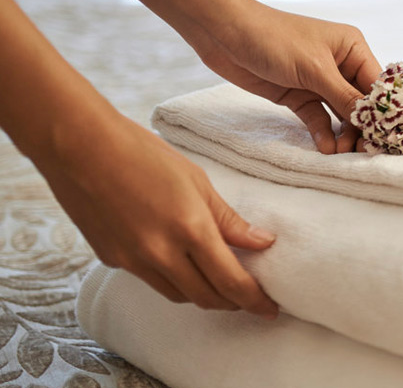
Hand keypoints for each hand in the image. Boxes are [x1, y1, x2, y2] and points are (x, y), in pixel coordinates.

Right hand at [35, 112, 279, 317]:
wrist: (78, 146)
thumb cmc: (142, 154)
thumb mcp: (197, 181)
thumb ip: (229, 220)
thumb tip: (263, 243)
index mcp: (190, 229)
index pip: (231, 281)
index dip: (255, 300)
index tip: (270, 309)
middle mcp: (161, 253)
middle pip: (206, 298)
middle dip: (233, 303)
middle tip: (250, 298)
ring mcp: (132, 260)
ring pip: (178, 295)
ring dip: (203, 295)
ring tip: (220, 283)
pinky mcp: (111, 259)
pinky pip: (151, 280)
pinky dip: (173, 279)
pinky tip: (180, 264)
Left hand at [183, 4, 381, 153]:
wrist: (224, 34)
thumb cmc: (274, 39)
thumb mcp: (315, 69)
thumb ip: (344, 97)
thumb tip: (373, 119)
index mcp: (352, 48)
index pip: (377, 84)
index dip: (384, 110)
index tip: (388, 135)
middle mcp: (340, 65)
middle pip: (361, 103)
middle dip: (363, 126)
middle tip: (363, 150)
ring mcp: (319, 82)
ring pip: (341, 114)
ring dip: (343, 134)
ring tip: (342, 152)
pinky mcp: (299, 96)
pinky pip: (318, 119)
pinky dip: (323, 133)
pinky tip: (326, 148)